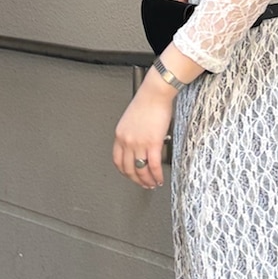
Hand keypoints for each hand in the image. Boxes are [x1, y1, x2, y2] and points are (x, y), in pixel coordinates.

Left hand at [113, 74, 176, 189]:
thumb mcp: (132, 120)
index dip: (124, 172)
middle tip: (143, 184)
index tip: (131, 176)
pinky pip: (153, 165)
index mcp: (120, 135)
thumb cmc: (147, 102)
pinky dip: (156, 175)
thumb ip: (132, 134)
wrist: (155, 93)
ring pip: (140, 170)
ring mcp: (139, 143)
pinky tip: (159, 179)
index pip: (117, 160)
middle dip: (136, 180)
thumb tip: (140, 145)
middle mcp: (127, 141)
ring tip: (153, 184)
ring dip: (147, 181)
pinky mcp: (153, 143)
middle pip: (128, 168)